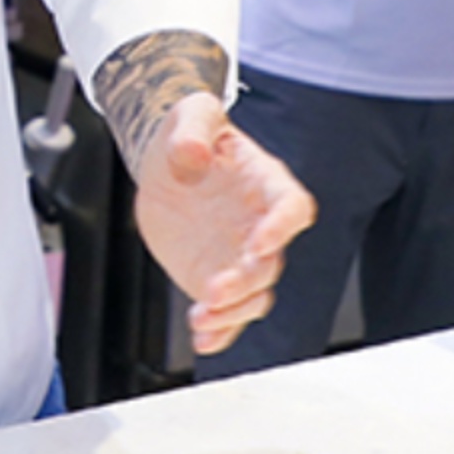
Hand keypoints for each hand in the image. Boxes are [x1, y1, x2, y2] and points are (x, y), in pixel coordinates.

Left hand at [131, 92, 312, 353]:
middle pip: (270, 264)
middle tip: (215, 290)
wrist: (163, 163)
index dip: (282, 227)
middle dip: (247, 282)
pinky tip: (202, 339)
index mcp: (264, 183)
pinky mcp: (214, 278)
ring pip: (254, 296)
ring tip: (203, 319)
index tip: (259, 242)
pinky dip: (219, 331)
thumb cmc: (187, 132)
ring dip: (234, 314)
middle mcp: (259, 226)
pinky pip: (227, 313)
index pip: (290, 208)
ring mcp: (239, 256)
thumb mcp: (190, 114)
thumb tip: (193, 152)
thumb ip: (192, 129)